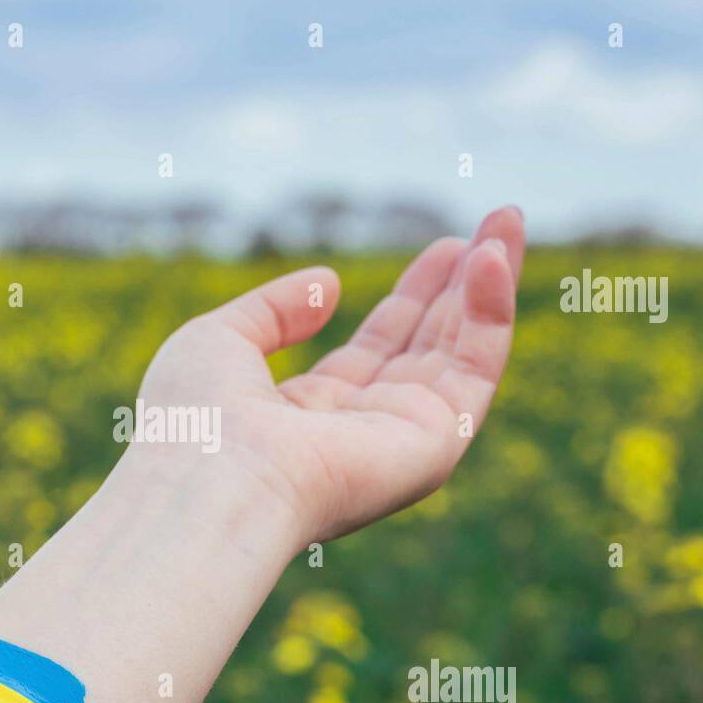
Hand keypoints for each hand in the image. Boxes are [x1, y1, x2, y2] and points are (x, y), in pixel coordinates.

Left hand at [133, 206, 525, 544]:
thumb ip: (273, 311)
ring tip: (507, 220)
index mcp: (307, 417)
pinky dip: (490, 311)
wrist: (208, 482)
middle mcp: (360, 434)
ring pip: (463, 353)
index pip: (376, 349)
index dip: (412, 297)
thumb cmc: (194, 420)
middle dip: (462, 285)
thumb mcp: (220, 340)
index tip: (444, 249)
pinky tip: (489, 258)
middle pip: (428, 347)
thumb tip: (327, 286)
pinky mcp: (434, 446)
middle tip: (497, 221)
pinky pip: (476, 368)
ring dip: (490, 285)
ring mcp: (400, 443)